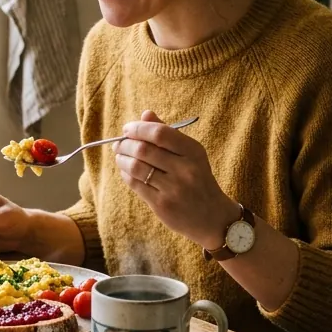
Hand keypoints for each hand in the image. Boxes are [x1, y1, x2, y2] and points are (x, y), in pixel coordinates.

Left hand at [115, 110, 239, 249]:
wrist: (212, 217)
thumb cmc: (197, 179)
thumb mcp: (191, 155)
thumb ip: (168, 134)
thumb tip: (146, 114)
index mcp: (193, 152)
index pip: (160, 133)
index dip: (138, 128)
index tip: (127, 129)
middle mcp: (185, 169)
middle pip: (144, 149)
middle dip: (125, 144)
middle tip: (118, 144)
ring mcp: (174, 189)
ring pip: (136, 167)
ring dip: (122, 159)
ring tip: (120, 157)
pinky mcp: (162, 205)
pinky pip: (136, 184)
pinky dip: (126, 175)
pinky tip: (126, 172)